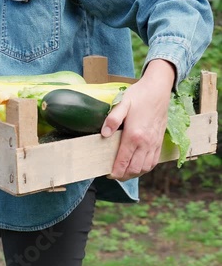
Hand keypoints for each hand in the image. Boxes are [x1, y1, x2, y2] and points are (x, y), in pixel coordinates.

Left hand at [101, 59, 174, 180]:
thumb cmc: (139, 95)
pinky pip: (154, 161)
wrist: (159, 89)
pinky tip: (138, 167)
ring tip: (124, 173)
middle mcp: (146, 143)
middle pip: (135, 168)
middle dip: (123, 176)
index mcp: (134, 135)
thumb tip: (104, 134)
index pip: (124, 161)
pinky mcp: (160, 141)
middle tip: (114, 175)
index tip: (108, 175)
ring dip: (134, 174)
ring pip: (145, 168)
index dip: (115, 171)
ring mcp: (155, 143)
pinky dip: (145, 168)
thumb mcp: (122, 103)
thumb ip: (112, 119)